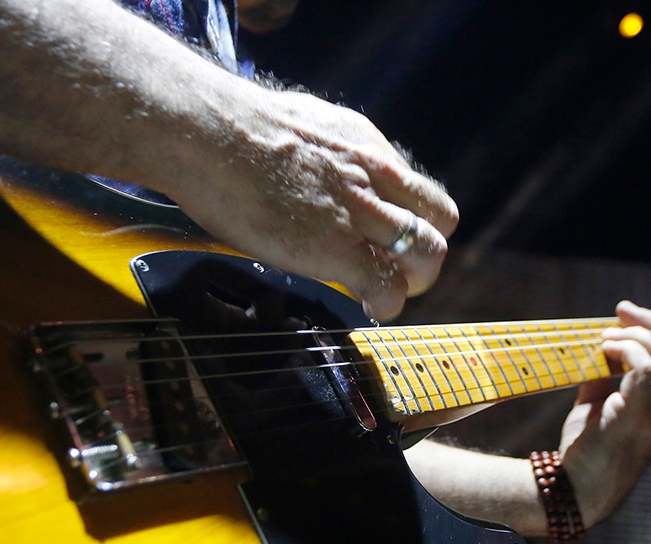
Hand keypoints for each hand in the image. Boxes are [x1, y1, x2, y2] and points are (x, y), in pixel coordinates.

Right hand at [167, 84, 458, 320]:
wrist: (210, 133)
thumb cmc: (231, 129)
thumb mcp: (305, 128)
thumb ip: (328, 156)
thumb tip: (317, 171)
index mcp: (365, 146)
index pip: (419, 190)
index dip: (413, 220)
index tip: (388, 238)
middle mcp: (375, 176)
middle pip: (439, 222)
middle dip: (424, 254)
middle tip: (397, 272)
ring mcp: (359, 213)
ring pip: (426, 254)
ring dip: (413, 281)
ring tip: (386, 292)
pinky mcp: (337, 248)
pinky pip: (386, 286)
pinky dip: (385, 304)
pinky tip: (370, 308)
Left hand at [558, 301, 650, 526]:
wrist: (572, 490)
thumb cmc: (581, 452)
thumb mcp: (592, 406)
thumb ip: (600, 378)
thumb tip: (599, 349)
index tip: (626, 315)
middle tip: (622, 310)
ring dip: (637, 337)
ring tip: (608, 337)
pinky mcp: (633, 421)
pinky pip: (645, 373)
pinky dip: (627, 352)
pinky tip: (605, 351)